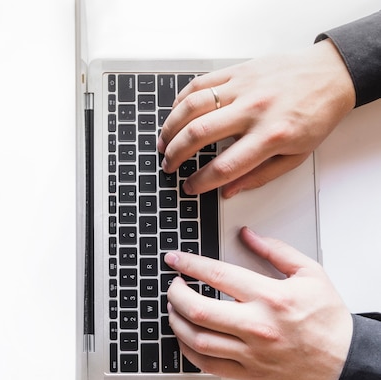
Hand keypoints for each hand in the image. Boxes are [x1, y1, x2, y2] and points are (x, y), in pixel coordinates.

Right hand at [158, 40, 354, 197]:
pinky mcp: (237, 72)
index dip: (200, 182)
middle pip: (199, 135)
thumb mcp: (295, 156)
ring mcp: (243, 88)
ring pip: (192, 107)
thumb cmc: (315, 115)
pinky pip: (200, 84)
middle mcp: (254, 111)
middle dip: (176, 155)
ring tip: (163, 142)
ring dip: (171, 127)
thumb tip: (228, 191)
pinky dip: (181, 100)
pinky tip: (175, 114)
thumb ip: (259, 176)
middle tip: (169, 165)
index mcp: (271, 137)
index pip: (224, 167)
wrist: (331, 75)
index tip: (190, 188)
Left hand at [165, 227, 352, 379]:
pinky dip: (188, 350)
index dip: (189, 264)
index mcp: (270, 297)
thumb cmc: (328, 318)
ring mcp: (252, 352)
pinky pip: (208, 364)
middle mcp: (257, 325)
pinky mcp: (250, 372)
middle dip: (176, 293)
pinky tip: (185, 336)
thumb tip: (247, 235)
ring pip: (198, 338)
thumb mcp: (310, 273)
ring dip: (176, 321)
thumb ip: (276, 250)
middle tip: (173, 284)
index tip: (174, 259)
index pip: (218, 275)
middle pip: (199, 309)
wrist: (347, 360)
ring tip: (174, 308)